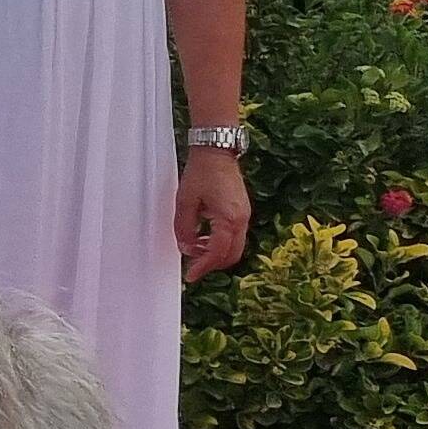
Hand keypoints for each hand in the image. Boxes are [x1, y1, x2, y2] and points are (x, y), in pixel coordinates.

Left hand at [174, 144, 250, 282]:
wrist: (217, 152)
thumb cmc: (202, 172)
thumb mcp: (185, 201)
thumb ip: (183, 228)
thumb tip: (185, 247)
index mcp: (228, 220)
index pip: (217, 254)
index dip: (203, 267)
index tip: (191, 275)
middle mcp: (241, 220)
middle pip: (231, 256)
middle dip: (211, 264)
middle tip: (193, 266)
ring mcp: (244, 216)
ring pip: (234, 247)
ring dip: (216, 254)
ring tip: (195, 249)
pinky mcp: (242, 212)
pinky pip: (235, 236)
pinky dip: (220, 243)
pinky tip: (204, 238)